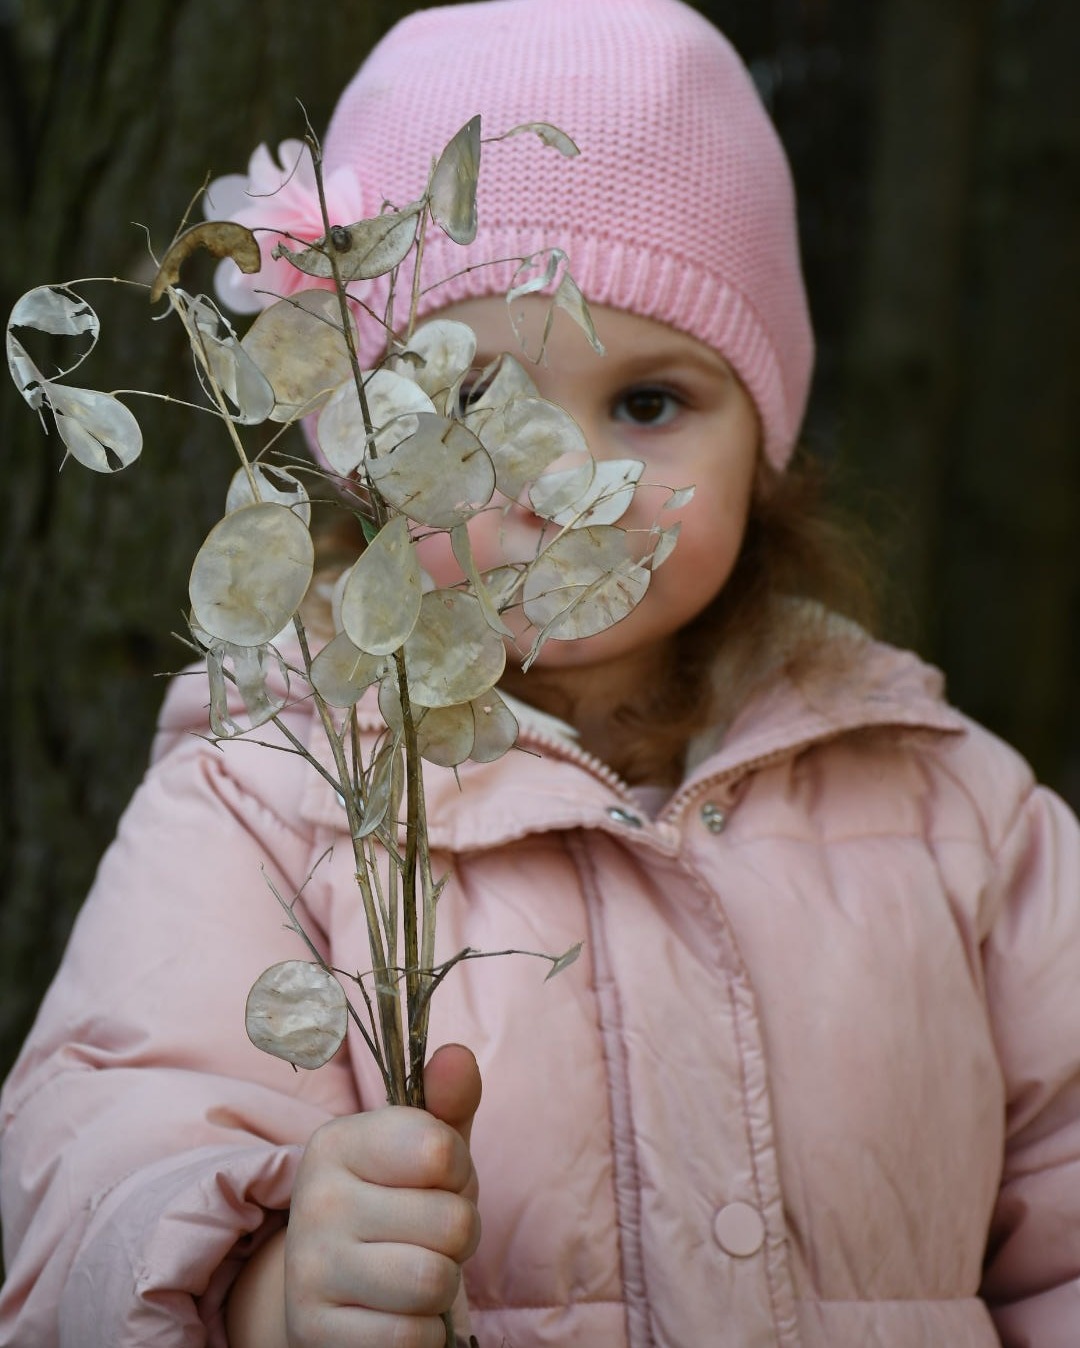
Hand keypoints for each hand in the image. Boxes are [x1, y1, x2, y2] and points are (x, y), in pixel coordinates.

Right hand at [284, 1044, 481, 1347]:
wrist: (334, 1295)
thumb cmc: (397, 1206)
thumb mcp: (425, 1150)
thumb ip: (447, 1101)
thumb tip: (457, 1056)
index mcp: (336, 1142)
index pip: (440, 1150)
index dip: (458, 1172)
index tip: (435, 1179)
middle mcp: (314, 1201)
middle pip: (451, 1222)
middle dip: (458, 1235)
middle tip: (426, 1234)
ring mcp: (309, 1272)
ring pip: (434, 1281)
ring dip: (443, 1285)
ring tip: (415, 1270)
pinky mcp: (315, 1334)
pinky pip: (413, 1337)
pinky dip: (422, 1332)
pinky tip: (395, 1313)